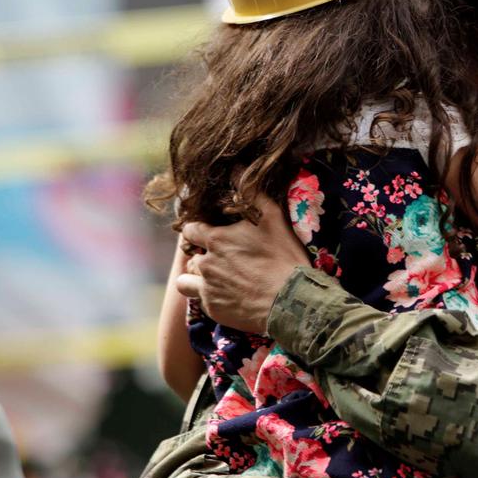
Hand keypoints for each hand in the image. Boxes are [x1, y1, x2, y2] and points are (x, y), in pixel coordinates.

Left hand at [175, 193, 308, 330]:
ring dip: (197, 279)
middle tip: (222, 261)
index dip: (198, 231)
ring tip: (218, 281)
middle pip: (191, 257)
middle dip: (202, 256)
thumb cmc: (283, 257)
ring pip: (186, 281)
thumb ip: (250, 192)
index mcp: (216, 240)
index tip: (208, 235)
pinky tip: (231, 297)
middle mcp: (206, 264)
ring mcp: (207, 289)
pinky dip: (211, 298)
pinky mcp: (213, 309)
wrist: (291, 301)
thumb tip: (236, 168)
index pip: (190, 230)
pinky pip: (201, 302)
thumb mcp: (272, 217)